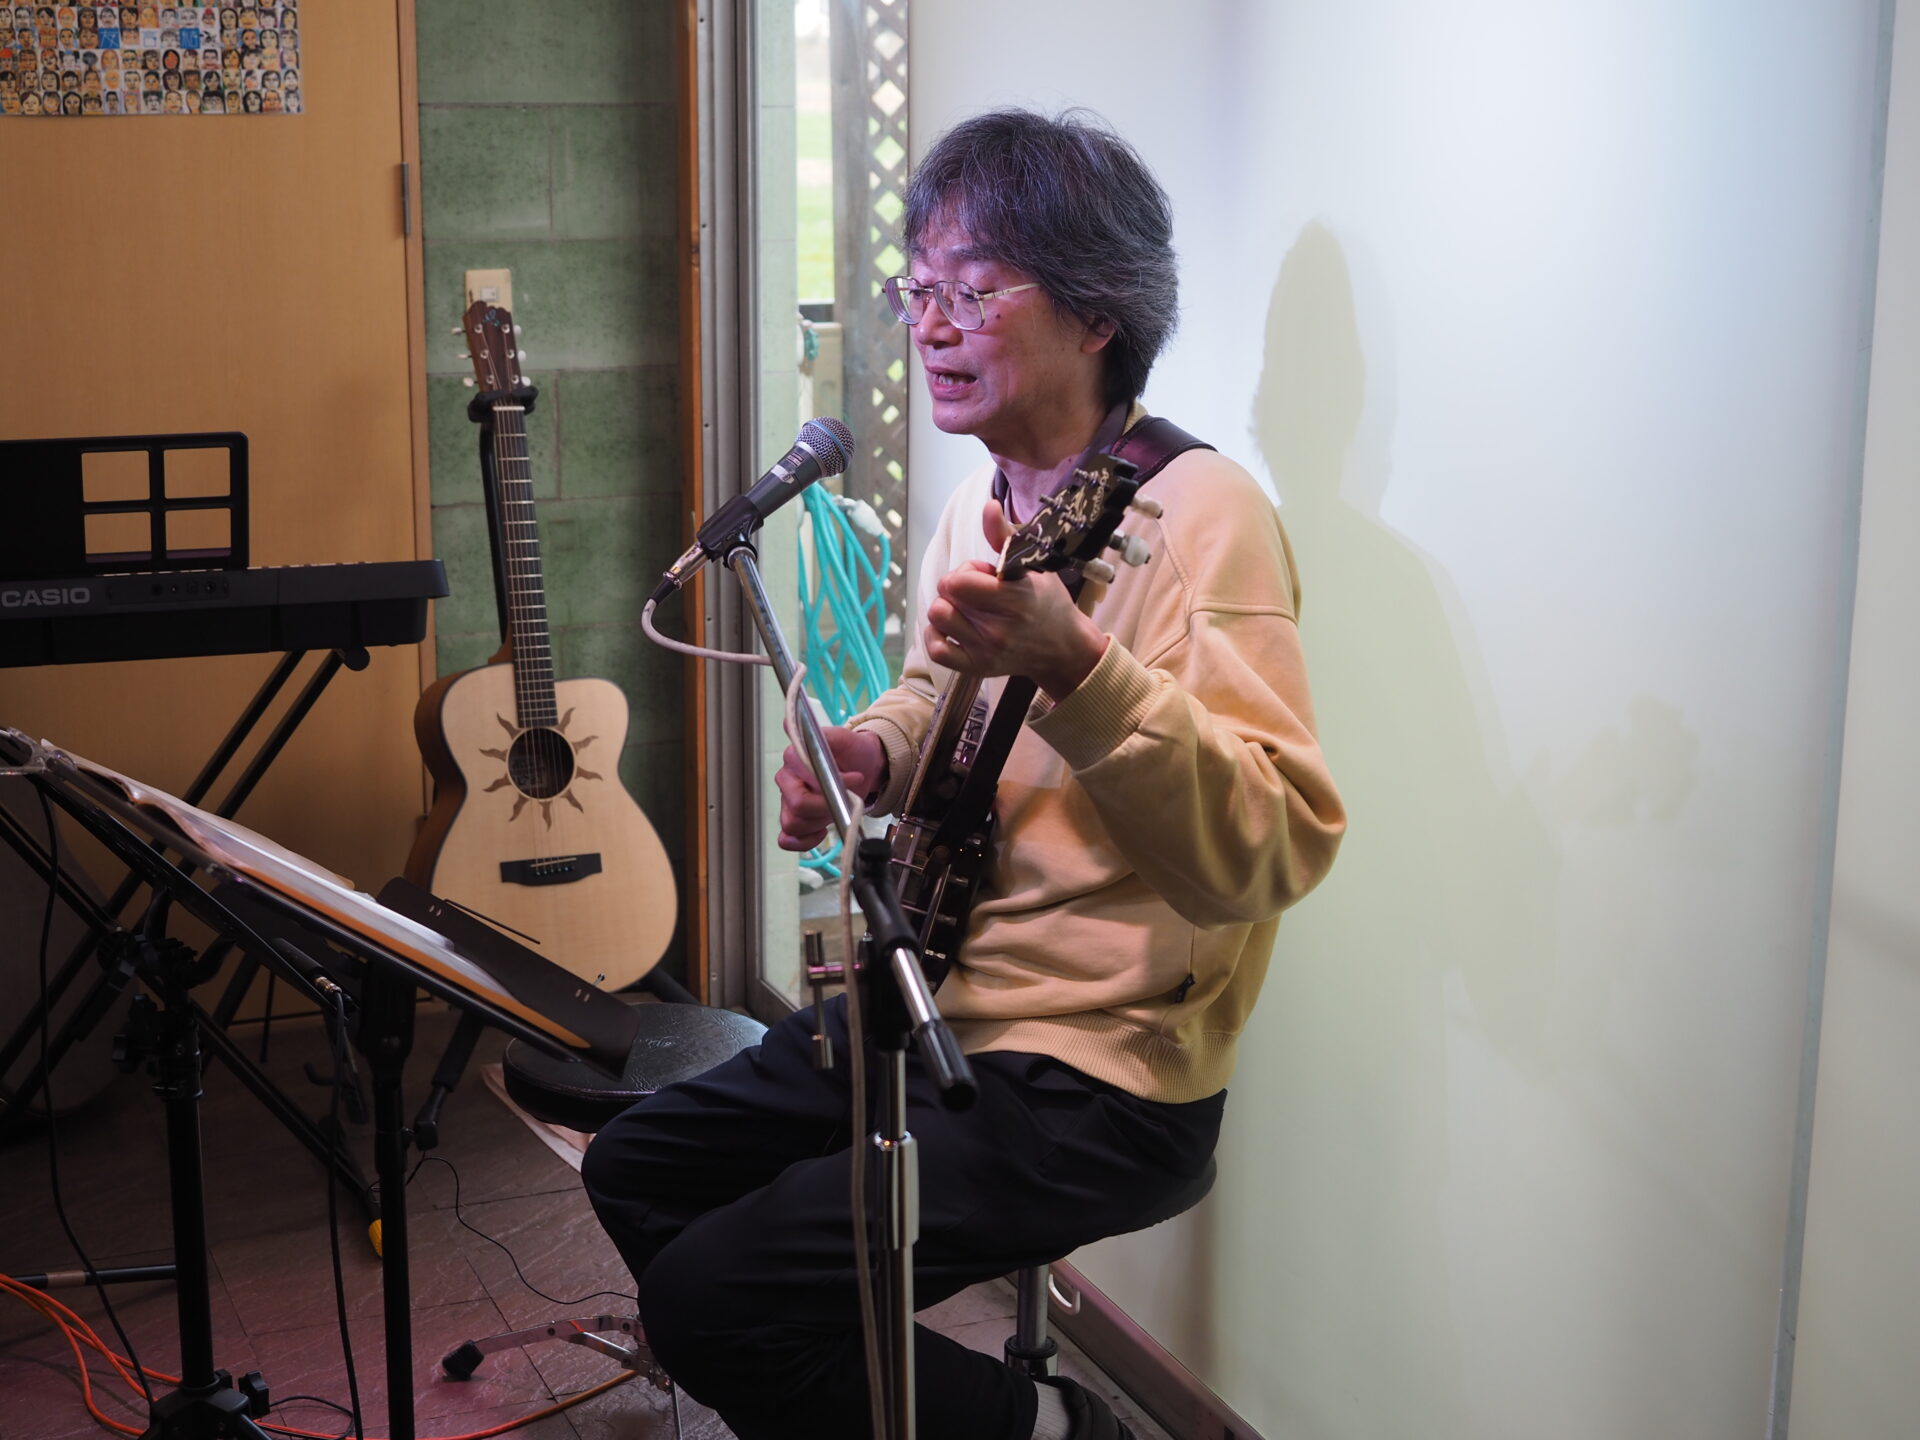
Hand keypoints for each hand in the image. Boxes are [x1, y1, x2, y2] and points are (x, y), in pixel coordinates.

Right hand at [775, 725, 886, 851]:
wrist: (863, 767)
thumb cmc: (853, 753)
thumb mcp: (847, 739)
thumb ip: (832, 738)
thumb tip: (820, 743)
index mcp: (793, 757)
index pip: (803, 781)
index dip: (830, 787)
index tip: (855, 780)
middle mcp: (786, 779)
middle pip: (797, 806)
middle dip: (826, 808)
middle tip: (846, 799)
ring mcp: (787, 801)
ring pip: (793, 824)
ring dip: (819, 822)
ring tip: (836, 809)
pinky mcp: (793, 819)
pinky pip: (787, 839)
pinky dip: (804, 841)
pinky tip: (821, 832)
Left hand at [923, 500, 1108, 698]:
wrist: (1063, 650)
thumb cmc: (1048, 603)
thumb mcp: (1034, 566)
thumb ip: (1005, 536)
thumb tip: (988, 506)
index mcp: (1014, 599)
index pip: (958, 581)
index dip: (966, 571)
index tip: (985, 575)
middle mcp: (998, 628)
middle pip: (945, 596)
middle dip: (957, 587)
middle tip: (980, 594)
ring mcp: (986, 651)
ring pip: (937, 618)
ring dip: (947, 609)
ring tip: (968, 610)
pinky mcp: (976, 668)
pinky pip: (936, 650)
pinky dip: (937, 635)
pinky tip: (952, 628)